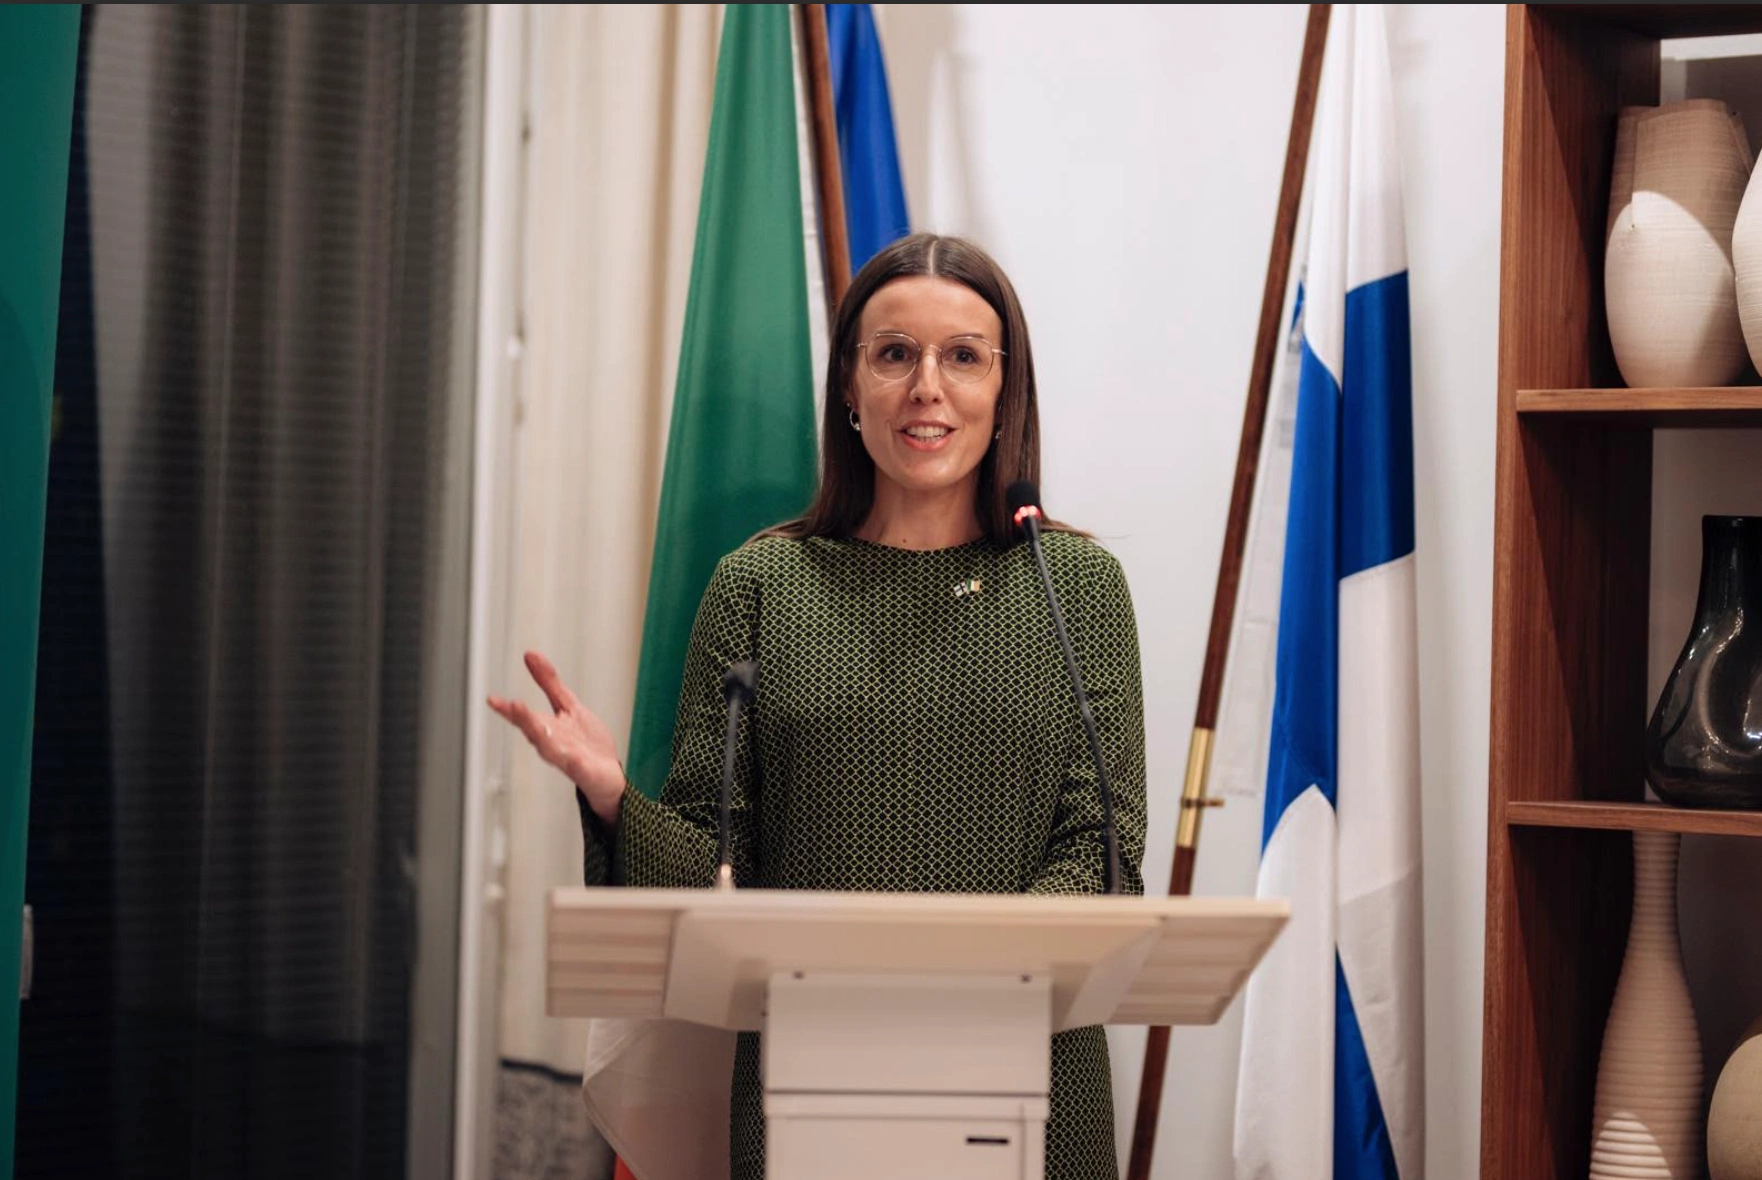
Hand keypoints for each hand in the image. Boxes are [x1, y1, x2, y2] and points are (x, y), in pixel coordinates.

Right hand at [488, 651, 625, 827]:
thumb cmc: (584, 743)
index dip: (509, 708)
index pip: (525, 716)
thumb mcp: (567, 705)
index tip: (492, 699)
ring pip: (550, 748)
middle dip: (522, 718)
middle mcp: (552, 744)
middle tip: (511, 705)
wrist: (607, 775)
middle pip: (534, 730)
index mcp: (547, 728)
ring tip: (534, 726)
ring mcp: (568, 758)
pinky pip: (577, 766)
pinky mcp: (585, 771)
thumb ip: (549, 683)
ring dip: (541, 737)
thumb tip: (531, 655)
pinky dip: (574, 761)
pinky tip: (571, 757)